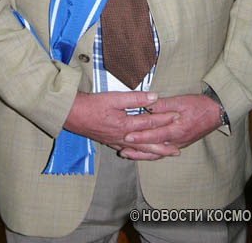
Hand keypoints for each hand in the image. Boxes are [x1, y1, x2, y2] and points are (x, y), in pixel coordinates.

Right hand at [63, 91, 180, 158]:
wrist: (73, 115)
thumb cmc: (93, 105)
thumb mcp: (114, 98)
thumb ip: (135, 98)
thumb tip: (154, 97)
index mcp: (126, 125)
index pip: (150, 122)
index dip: (165, 118)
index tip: (178, 116)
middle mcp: (123, 137)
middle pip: (148, 142)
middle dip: (164, 145)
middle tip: (178, 149)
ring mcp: (116, 142)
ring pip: (139, 149)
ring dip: (153, 152)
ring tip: (165, 155)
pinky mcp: (110, 142)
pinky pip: (128, 150)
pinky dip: (138, 153)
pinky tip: (141, 154)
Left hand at [120, 94, 221, 159]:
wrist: (216, 112)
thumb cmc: (199, 105)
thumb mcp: (180, 102)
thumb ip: (163, 105)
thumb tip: (147, 105)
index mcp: (177, 130)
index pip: (155, 136)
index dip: (140, 137)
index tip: (126, 137)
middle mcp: (177, 141)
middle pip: (154, 149)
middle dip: (137, 150)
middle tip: (122, 149)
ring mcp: (179, 144)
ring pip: (158, 154)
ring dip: (142, 155)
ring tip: (128, 154)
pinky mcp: (179, 144)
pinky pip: (163, 152)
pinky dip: (152, 153)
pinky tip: (143, 152)